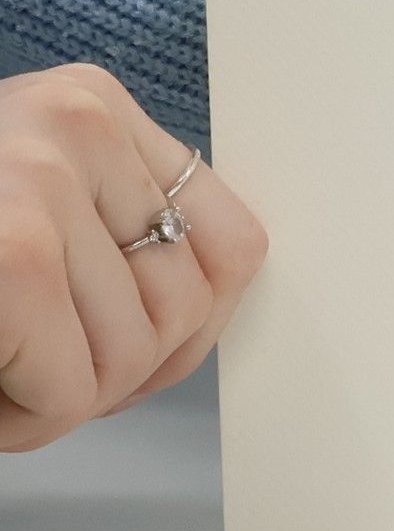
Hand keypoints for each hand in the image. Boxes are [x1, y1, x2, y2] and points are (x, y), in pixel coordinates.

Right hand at [0, 64, 265, 450]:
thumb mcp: (31, 202)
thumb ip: (113, 233)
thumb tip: (206, 325)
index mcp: (90, 107)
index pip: (235, 243)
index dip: (192, 333)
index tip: (131, 362)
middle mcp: (74, 124)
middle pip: (188, 306)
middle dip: (117, 376)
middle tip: (35, 377)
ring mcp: (38, 179)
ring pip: (133, 357)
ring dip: (61, 403)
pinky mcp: (8, 253)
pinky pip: (72, 390)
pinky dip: (25, 424)